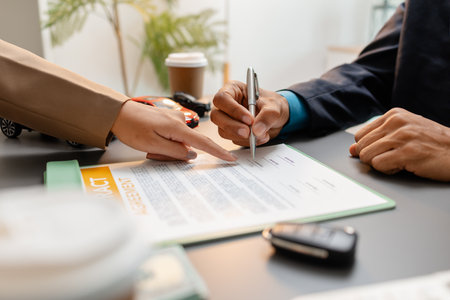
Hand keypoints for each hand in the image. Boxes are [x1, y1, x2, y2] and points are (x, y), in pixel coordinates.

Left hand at [111, 100, 235, 160]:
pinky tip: (151, 140)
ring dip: (167, 149)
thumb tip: (192, 155)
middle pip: (188, 145)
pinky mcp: (169, 119)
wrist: (118, 112)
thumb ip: (175, 151)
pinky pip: (173, 136)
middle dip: (174, 154)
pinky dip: (165, 143)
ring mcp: (174, 119)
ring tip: (149, 147)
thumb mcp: (152, 145)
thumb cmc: (132, 128)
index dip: (218, 152)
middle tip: (153, 153)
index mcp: (177, 127)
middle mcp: (179, 121)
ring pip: (179, 142)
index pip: (203, 143)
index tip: (230, 158)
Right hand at [211, 81, 289, 145]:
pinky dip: (247, 142)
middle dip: (233, 126)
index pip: (222, 98)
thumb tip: (257, 130)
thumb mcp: (274, 106)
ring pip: (223, 131)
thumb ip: (267, 116)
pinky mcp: (232, 132)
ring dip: (241, 136)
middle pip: (217, 116)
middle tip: (248, 132)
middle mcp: (226, 105)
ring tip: (261, 135)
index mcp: (233, 90)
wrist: (277, 118)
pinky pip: (234, 140)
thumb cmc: (272, 104)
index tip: (249, 119)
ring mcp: (227, 119)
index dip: (233, 110)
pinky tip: (260, 138)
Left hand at [349, 107, 449, 180]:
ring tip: (399, 161)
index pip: (360, 136)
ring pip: (367, 156)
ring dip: (380, 165)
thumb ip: (377, 138)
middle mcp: (397, 122)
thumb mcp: (403, 133)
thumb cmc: (431, 144)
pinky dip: (388, 170)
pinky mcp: (409, 152)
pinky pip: (379, 165)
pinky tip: (403, 166)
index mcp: (393, 115)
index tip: (384, 151)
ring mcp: (403, 136)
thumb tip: (351, 149)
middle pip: (361, 147)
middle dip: (372, 158)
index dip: (368, 149)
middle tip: (393, 158)